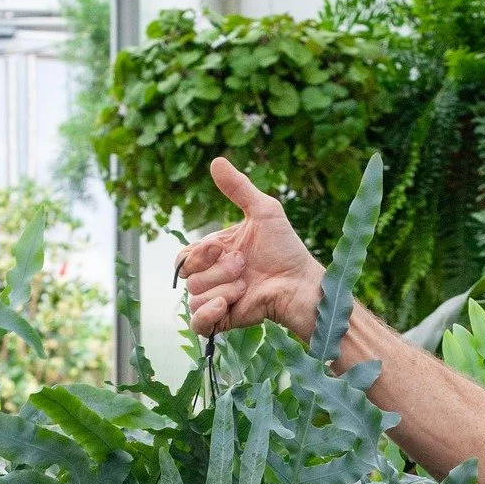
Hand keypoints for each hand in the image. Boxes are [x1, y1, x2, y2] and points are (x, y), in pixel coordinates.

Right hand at [177, 158, 324, 342]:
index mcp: (215, 255)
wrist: (300, 282)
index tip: (221, 248)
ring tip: (246, 286)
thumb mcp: (263, 210)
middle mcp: (213, 278)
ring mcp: (218, 300)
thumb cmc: (286, 248)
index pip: (185, 257)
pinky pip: (198, 323)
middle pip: (190, 277)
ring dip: (222, 289)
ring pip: (195, 297)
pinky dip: (207, 314)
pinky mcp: (224, 321)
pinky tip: (226, 305)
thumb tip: (215, 160)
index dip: (197, 254)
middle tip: (244, 266)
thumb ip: (238, 187)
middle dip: (217, 270)